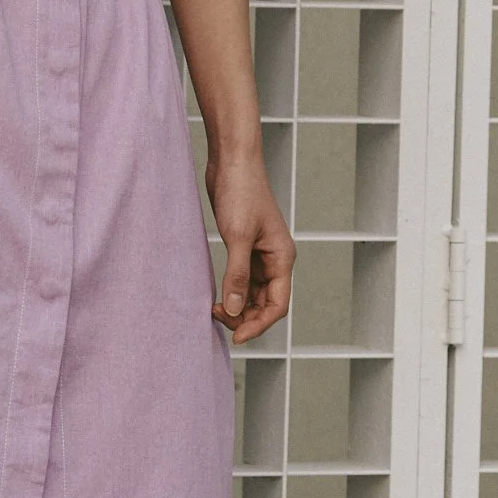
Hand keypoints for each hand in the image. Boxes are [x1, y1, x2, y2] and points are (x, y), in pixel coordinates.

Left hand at [206, 151, 294, 344]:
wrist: (231, 160)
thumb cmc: (240, 192)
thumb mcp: (237, 236)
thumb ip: (237, 276)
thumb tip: (236, 311)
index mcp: (282, 257)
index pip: (277, 305)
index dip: (258, 325)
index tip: (236, 337)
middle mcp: (275, 258)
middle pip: (266, 303)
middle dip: (246, 317)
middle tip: (218, 318)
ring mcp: (260, 253)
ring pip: (254, 293)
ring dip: (238, 306)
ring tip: (214, 309)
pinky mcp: (244, 245)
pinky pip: (242, 279)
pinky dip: (232, 290)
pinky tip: (216, 295)